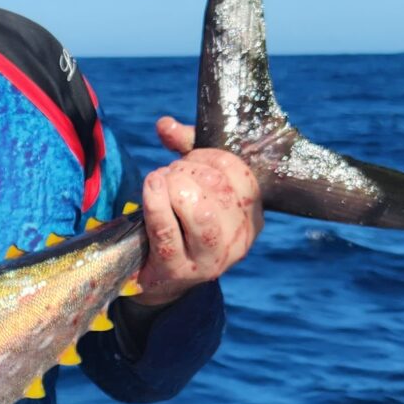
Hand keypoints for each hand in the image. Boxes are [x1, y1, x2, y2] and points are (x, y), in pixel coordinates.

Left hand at [130, 117, 262, 307]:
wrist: (162, 278)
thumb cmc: (182, 222)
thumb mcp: (194, 185)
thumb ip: (186, 150)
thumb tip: (165, 125)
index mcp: (252, 218)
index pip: (243, 177)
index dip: (211, 157)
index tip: (189, 156)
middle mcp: (238, 241)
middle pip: (221, 191)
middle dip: (188, 170)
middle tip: (171, 173)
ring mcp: (209, 260)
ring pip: (200, 213)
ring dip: (175, 187)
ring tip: (161, 183)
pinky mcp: (177, 270)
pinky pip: (166, 229)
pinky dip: (155, 202)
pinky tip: (151, 187)